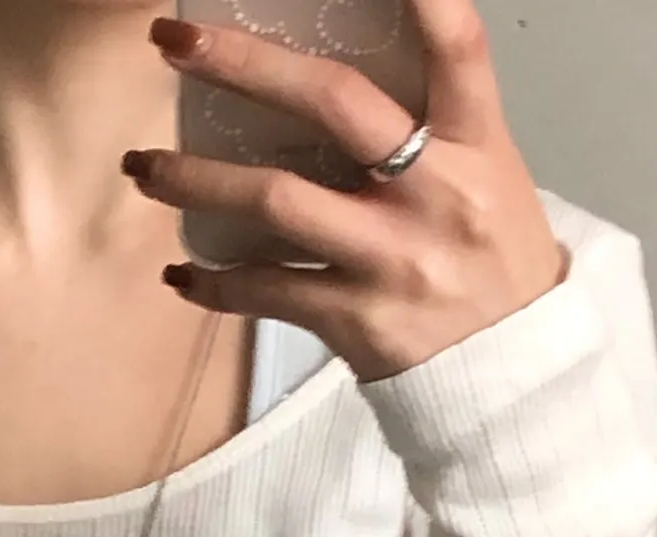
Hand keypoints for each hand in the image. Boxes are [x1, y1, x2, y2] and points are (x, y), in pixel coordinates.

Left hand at [127, 3, 567, 381]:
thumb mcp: (486, 174)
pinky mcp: (357, 319)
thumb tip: (332, 72)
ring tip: (144, 168)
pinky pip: (268, 291)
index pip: (457, 46)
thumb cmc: (491, 263)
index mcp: (476, 143)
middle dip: (245, 64)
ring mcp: (391, 257)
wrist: (513, 376)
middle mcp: (435, 192)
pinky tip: (180, 276)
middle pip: (334, 104)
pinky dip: (216, 283)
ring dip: (197, 180)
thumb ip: (428, 122)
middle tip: (175, 41)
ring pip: (277, 201)